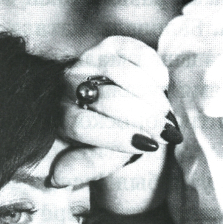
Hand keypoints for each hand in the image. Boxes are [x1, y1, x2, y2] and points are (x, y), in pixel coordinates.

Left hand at [50, 36, 177, 213]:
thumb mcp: (97, 158)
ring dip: (151, 96)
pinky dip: (154, 71)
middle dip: (142, 117)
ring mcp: (89, 59)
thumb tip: (56, 179)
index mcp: (59, 115)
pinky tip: (162, 87)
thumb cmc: (107, 141)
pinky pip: (137, 52)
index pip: (82, 124)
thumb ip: (85, 166)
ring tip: (166, 115)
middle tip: (166, 132)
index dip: (116, 136)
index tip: (148, 146)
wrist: (117, 113)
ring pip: (122, 74)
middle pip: (106, 99)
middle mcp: (68, 83)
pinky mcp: (112, 44)